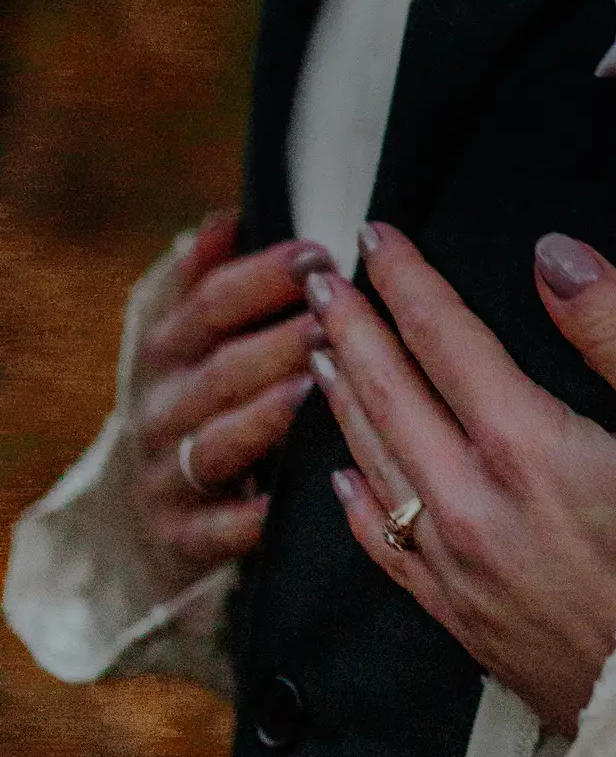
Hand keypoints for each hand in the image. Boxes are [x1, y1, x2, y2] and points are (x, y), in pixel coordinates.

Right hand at [131, 211, 327, 601]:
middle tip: (336, 316)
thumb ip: (209, 281)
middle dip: (278, 341)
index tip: (317, 252)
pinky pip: (218, 527)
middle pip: (219, 371)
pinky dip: (253, 515)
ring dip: (267, 415)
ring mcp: (167, 477)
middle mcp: (160, 411)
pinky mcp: (182, 538)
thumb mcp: (189, 343)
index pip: (207, 305)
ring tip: (317, 387)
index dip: (261, 276)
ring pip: (217, 442)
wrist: (137, 519)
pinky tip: (295, 498)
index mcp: (165, 354)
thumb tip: (228, 218)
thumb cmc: (194, 406)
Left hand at [307, 224, 615, 735]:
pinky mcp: (460, 621)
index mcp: (525, 448)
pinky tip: (344, 479)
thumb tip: (554, 255)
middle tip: (318, 280)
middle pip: (388, 396)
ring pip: (375, 465)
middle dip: (350, 328)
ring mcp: (456, 570)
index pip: (444, 340)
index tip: (378, 236)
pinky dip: (356, 501)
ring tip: (319, 352)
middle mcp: (470, 506)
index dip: (407, 282)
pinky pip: (384, 549)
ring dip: (343, 399)